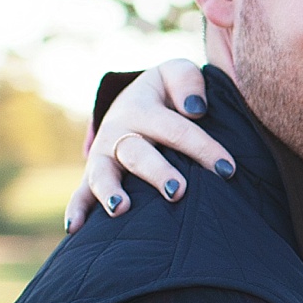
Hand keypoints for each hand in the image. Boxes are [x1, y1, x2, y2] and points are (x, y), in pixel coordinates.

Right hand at [66, 58, 238, 231]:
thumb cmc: (166, 93)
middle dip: (157, 172)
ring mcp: (104, 156)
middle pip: (138, 153)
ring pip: (103, 174)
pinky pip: (80, 194)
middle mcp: (119, 132)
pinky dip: (76, 211)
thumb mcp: (176, 73)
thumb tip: (195, 110)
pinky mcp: (92, 175)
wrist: (132, 101)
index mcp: (142, 108)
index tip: (227, 170)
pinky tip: (75, 229)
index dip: (203, 148)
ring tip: (121, 208)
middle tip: (178, 191)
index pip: (176, 129)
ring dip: (110, 191)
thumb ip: (188, 81)